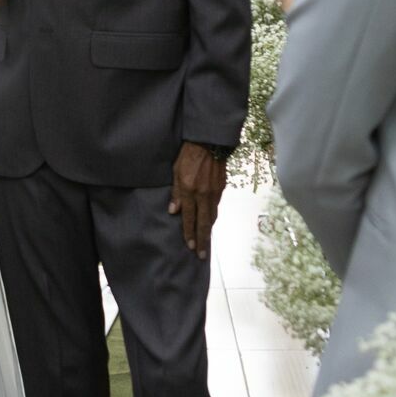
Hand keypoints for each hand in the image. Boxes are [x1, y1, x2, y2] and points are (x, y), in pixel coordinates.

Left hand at [168, 141, 226, 259]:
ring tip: (206, 241)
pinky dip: (213, 216)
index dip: (189, 233)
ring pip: (212, 215)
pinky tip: (210, 220)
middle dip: (202, 240)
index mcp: (191, 191)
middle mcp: (204, 195)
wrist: (209, 142)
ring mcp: (215, 192)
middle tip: (201, 255)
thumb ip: (176, 193)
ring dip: (208, 230)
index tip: (190, 246)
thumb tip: (173, 211)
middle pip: (204, 223)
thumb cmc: (188, 155)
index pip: (190, 218)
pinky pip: (216, 206)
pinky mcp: (222, 187)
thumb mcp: (176, 172)